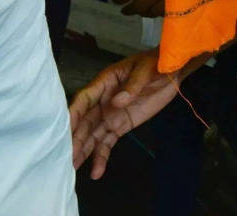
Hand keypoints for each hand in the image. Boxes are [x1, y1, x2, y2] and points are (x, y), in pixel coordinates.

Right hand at [69, 49, 179, 178]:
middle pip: (84, 122)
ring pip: (92, 135)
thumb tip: (117, 101)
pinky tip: (96, 172)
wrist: (173, 71)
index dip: (73, 114)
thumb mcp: (146, 69)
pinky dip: (101, 157)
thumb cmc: (156, 64)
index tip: (63, 129)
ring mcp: (110, 115)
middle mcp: (102, 101)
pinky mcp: (120, 126)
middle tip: (65, 156)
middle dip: (74, 138)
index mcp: (104, 83)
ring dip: (82, 151)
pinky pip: (107, 142)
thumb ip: (133, 85)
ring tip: (71, 168)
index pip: (84, 100)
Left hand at [113, 0, 167, 15]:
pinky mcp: (180, 6)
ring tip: (141, 11)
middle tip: (125, 10)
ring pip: (151, 13)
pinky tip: (156, 10)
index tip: (116, 1)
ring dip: (144, 12)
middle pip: (138, 7)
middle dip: (130, 10)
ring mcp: (169, 1)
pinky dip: (157, 13)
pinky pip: (164, 13)